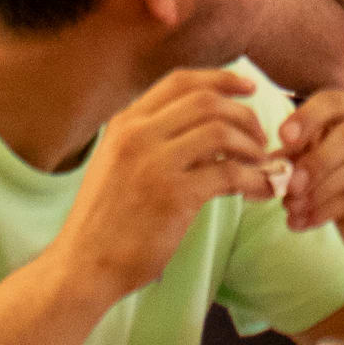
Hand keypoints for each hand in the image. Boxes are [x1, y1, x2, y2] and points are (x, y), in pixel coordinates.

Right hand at [48, 69, 281, 298]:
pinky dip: (254, 179)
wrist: (82, 266)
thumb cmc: (104, 221)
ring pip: (222, 132)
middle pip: (207, 101)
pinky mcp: (174, 195)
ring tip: (261, 164)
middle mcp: (139, 134)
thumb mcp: (117, 162)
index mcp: (126, 123)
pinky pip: (229, 174)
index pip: (181, 81)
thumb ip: (151, 140)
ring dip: (251, 146)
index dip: (221, 79)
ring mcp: (156, 163)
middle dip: (243, 114)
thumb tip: (206, 130)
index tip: (248, 87)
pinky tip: (262, 190)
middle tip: (261, 136)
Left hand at [276, 89, 343, 243]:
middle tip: (290, 187)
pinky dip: (332, 209)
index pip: (333, 101)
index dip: (307, 117)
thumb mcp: (311, 166)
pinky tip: (308, 221)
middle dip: (316, 162)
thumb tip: (270, 163)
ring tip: (293, 210)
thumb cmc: (338, 182)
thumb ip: (295, 158)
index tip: (282, 138)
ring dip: (321, 191)